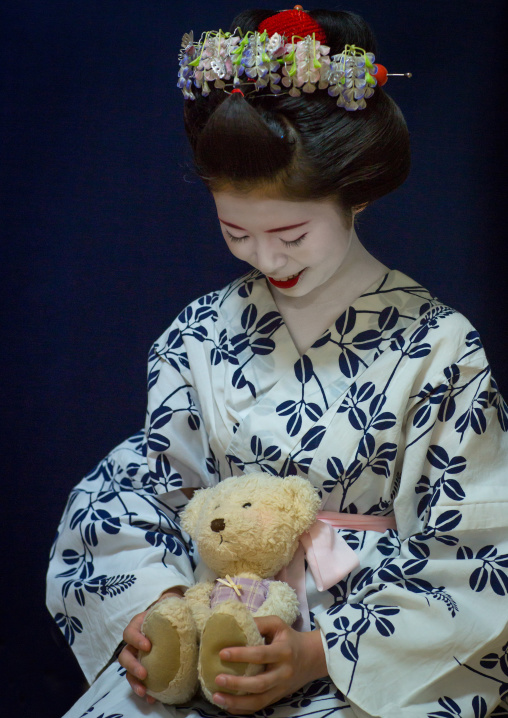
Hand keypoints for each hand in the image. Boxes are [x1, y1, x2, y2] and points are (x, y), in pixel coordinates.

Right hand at [118, 588, 184, 703]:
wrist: (174, 617)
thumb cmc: (173, 614)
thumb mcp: (174, 611)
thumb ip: (180, 616)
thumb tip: (199, 625)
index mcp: (139, 626)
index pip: (130, 632)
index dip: (136, 639)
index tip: (148, 646)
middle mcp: (134, 642)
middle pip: (124, 655)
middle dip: (132, 666)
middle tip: (144, 673)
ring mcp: (138, 656)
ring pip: (128, 671)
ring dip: (134, 682)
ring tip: (144, 691)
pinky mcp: (144, 667)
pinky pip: (139, 681)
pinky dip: (144, 690)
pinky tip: (151, 698)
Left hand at [212, 615, 327, 714]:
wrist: (311, 658)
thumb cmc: (289, 638)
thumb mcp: (278, 624)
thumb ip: (260, 622)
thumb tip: (235, 623)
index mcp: (283, 652)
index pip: (260, 654)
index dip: (241, 655)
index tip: (222, 653)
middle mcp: (283, 673)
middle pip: (259, 683)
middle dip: (237, 683)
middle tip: (217, 678)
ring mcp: (280, 688)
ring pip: (258, 701)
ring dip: (237, 702)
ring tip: (217, 697)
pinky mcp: (277, 697)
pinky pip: (259, 707)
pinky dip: (242, 709)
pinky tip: (227, 706)